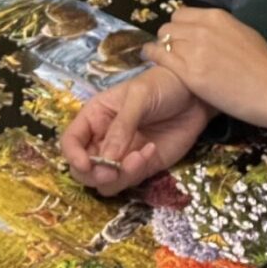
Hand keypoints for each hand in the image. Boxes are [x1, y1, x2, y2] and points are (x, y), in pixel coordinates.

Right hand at [60, 66, 212, 196]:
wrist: (196, 94)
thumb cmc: (162, 85)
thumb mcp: (139, 98)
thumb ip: (122, 127)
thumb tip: (106, 158)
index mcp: (95, 117)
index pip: (71, 141)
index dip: (72, 156)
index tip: (86, 164)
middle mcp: (103, 139)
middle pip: (83, 170)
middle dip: (95, 174)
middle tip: (113, 171)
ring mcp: (122, 155)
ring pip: (105, 183)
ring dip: (118, 177)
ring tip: (140, 157)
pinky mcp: (142, 167)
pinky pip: (130, 181)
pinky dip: (137, 172)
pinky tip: (152, 150)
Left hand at [144, 7, 266, 129]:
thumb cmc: (265, 64)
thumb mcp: (241, 32)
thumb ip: (219, 29)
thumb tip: (203, 30)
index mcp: (216, 16)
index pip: (180, 15)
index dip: (178, 27)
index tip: (179, 39)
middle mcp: (202, 28)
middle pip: (168, 27)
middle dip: (168, 39)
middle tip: (172, 52)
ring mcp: (194, 50)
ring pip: (162, 41)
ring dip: (161, 49)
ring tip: (163, 60)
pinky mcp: (190, 73)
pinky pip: (160, 58)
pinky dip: (153, 59)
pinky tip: (152, 63)